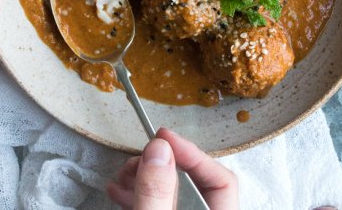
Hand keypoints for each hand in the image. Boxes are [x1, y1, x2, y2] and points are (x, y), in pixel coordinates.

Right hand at [107, 128, 238, 208]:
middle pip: (193, 182)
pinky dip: (139, 193)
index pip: (221, 179)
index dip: (191, 153)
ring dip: (145, 177)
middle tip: (139, 157)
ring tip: (124, 175)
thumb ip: (156, 193)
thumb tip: (159, 150)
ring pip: (172, 191)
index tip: (163, 137)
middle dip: (161, 164)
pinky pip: (158, 203)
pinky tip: (120, 190)